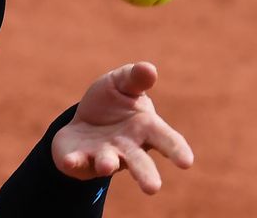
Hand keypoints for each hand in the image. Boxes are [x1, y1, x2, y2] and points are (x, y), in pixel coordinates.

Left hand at [51, 62, 193, 193]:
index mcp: (146, 128)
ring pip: (109, 163)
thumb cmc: (113, 102)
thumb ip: (135, 78)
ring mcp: (104, 156)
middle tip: (153, 188)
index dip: (177, 150)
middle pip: (140, 162)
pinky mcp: (80, 160)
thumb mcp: (122, 83)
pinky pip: (76, 162)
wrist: (85, 120)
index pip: (166, 140)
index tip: (187, 162)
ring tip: (107, 166)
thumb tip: (149, 69)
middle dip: (146, 175)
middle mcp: (128, 147)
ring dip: (108, 164)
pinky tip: (69, 161)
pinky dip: (73, 162)